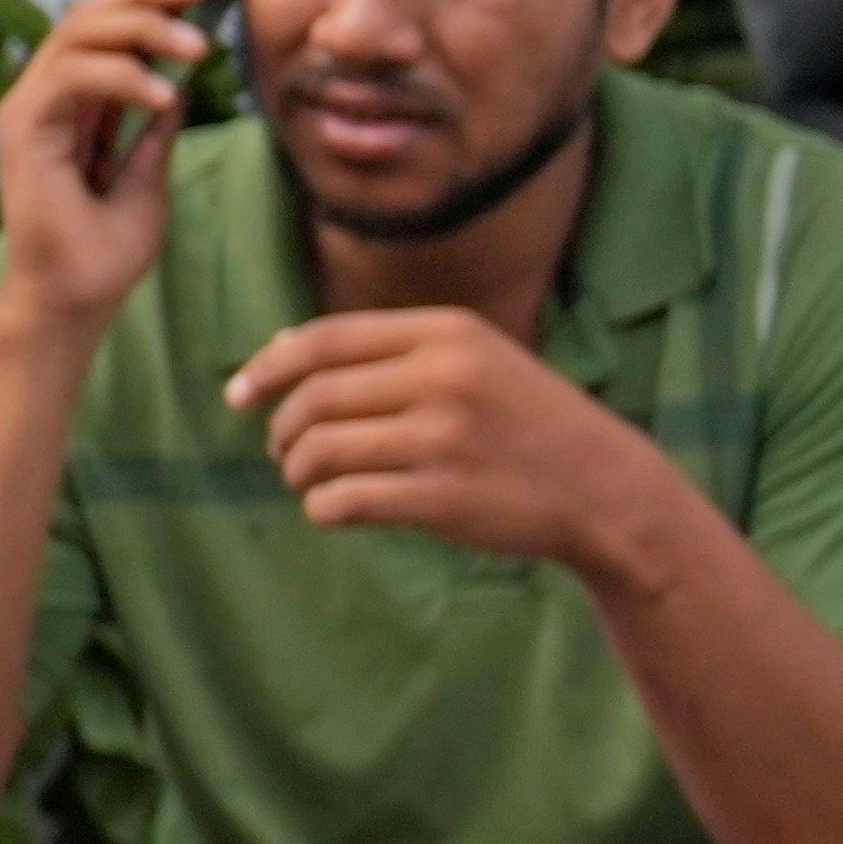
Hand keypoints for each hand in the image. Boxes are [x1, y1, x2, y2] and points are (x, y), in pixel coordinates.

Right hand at [0, 0, 220, 327]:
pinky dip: (123, 78)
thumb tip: (181, 87)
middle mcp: (41, 96)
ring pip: (78, 33)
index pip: (103, 24)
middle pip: (89, 13)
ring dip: (144, 29)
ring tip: (198, 48)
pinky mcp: (22, 130)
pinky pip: (72, 76)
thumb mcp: (148, 178)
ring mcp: (26, 110)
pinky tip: (165, 95)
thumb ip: (154, 131)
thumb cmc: (104, 254)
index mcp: (69, 102)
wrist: (74, 305)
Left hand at [223, 305, 693, 581]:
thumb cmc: (524, 423)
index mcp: (447, 332)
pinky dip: (323, 509)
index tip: (238, 394)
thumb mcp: (473, 360)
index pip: (325, 340)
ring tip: (311, 482)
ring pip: (319, 451)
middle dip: (281, 430)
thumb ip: (386, 352)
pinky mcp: (442, 498)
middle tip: (285, 453)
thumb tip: (279, 349)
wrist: (604, 488)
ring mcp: (444, 439)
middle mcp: (444, 378)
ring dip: (298, 472)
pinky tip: (336, 510)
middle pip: (314, 399)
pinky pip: (343, 502)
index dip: (268, 367)